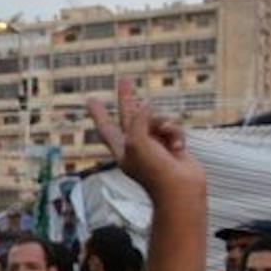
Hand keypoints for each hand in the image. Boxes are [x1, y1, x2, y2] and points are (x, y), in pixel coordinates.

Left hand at [88, 78, 206, 204]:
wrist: (180, 190)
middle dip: (128, 98)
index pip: (105, 127)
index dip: (98, 113)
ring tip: (169, 143)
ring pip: (158, 120)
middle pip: (130, 116)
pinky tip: (178, 149)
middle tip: (125, 80)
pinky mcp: (173, 147)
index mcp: (122, 148)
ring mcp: (155, 146)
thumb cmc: (154, 171)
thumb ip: (138, 119)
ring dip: (165, 125)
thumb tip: (147, 105)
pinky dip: (176, 135)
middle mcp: (137, 146)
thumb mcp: (137, 141)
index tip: (90, 99)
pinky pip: (174, 129)